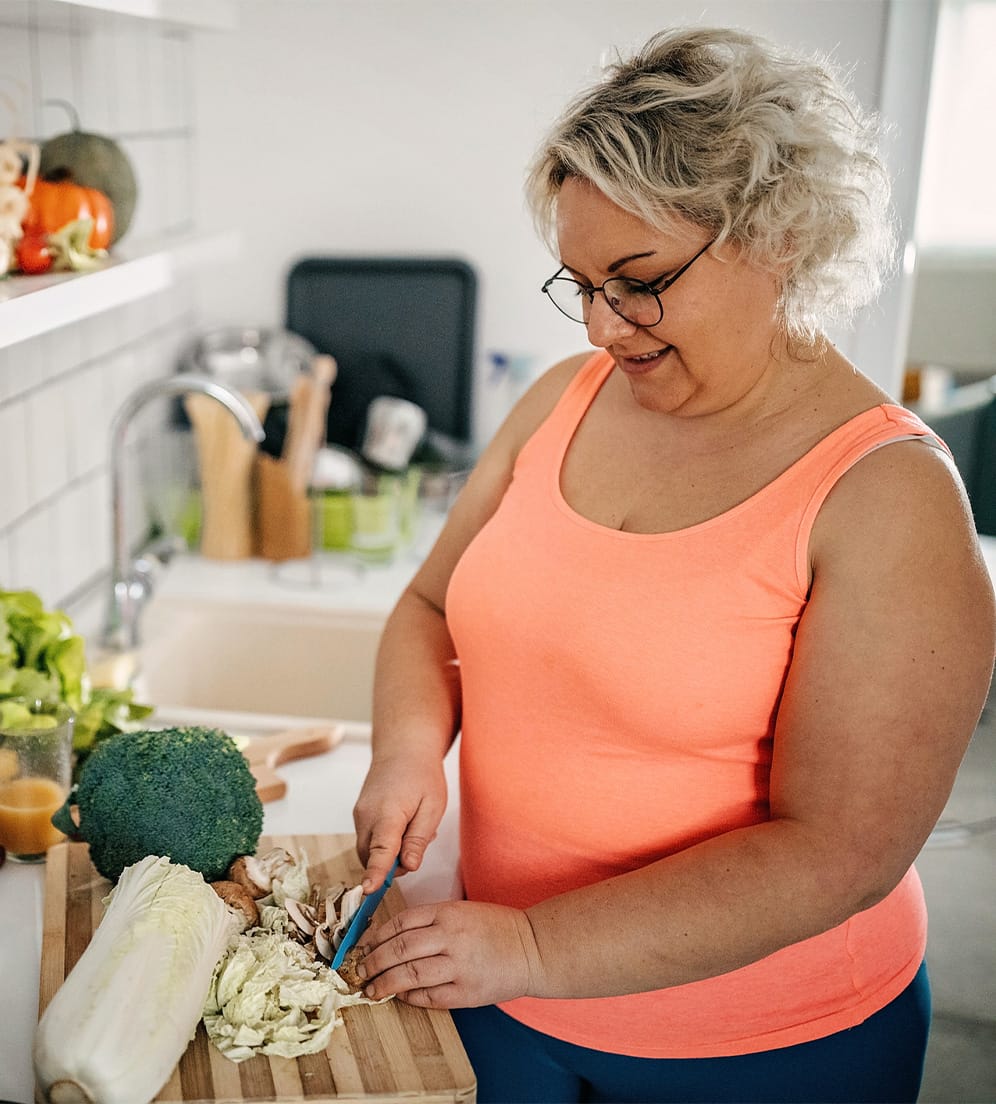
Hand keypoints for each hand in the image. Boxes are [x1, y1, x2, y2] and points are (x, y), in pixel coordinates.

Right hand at [353, 755, 446, 890]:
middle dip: (394, 863)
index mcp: (387, 813)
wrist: (402, 748)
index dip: (375, 873)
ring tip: (413, 828)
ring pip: (369, 851)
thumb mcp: (432, 807)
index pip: (380, 850)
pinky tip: (403, 825)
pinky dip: (384, 843)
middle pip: (372, 858)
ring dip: (390, 853)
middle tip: (420, 841)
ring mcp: (359, 816)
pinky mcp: (359, 816)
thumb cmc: (422, 775)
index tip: (368, 890)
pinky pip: (369, 841)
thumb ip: (418, 839)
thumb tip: (409, 866)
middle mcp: (366, 816)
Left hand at [356, 900, 540, 1007]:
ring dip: (384, 983)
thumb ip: (429, 921)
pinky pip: (428, 997)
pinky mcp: (466, 992)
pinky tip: (400, 996)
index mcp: (448, 912)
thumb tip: (389, 938)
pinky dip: (409, 998)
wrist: (532, 948)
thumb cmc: (495, 928)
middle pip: (398, 949)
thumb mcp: (462, 911)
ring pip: (408, 975)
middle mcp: (451, 937)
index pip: (400, 923)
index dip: (376, 936)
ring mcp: (459, 966)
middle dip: (372, 962)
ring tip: (370, 988)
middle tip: (358, 970)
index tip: (363, 946)